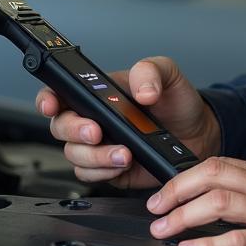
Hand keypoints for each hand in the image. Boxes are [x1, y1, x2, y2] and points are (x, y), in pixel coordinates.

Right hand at [38, 56, 219, 188]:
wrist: (198, 132)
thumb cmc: (177, 101)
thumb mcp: (168, 73)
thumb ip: (151, 71)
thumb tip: (142, 91)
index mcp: (99, 93)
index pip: (61, 93)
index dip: (47, 99)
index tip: (51, 105)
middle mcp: (94, 119)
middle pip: (61, 128)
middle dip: (75, 131)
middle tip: (97, 132)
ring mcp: (100, 145)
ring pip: (74, 156)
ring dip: (96, 156)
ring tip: (124, 152)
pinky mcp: (108, 168)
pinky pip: (90, 175)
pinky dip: (104, 171)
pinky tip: (125, 164)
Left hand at [146, 157, 245, 245]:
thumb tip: (225, 201)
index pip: (219, 163)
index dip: (185, 176)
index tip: (165, 192)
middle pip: (212, 175)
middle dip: (175, 191)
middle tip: (155, 209)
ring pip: (218, 202)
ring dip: (183, 215)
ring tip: (163, 230)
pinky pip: (237, 239)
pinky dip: (207, 244)